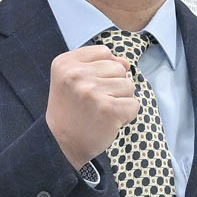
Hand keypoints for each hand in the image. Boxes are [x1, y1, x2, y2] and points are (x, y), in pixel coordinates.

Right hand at [45, 46, 140, 169]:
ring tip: (101, 111)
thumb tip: (126, 63)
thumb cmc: (72, 109)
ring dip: (121, 99)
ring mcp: (91, 91)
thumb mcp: (74, 79)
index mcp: (65, 63)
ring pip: (129, 85)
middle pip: (119, 68)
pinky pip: (134, 104)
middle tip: (95, 102)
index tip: (89, 87)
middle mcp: (76, 75)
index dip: (104, 70)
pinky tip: (110, 121)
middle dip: (114, 85)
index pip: (104, 52)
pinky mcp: (108, 109)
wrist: (62, 144)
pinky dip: (127, 115)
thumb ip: (98, 64)